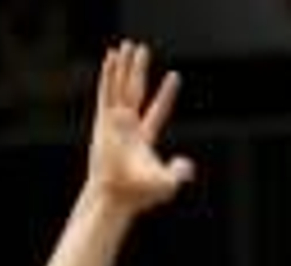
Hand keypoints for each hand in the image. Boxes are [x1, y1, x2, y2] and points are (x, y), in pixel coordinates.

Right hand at [87, 41, 194, 213]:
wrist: (114, 194)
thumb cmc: (139, 194)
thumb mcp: (166, 184)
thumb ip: (178, 173)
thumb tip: (187, 166)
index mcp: (144, 137)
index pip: (158, 110)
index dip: (166, 94)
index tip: (175, 77)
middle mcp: (128, 126)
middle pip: (135, 91)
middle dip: (139, 70)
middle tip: (142, 49)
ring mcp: (114, 121)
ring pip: (120, 86)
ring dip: (123, 66)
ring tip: (126, 46)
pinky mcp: (103, 119)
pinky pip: (107, 91)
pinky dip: (109, 74)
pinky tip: (111, 58)